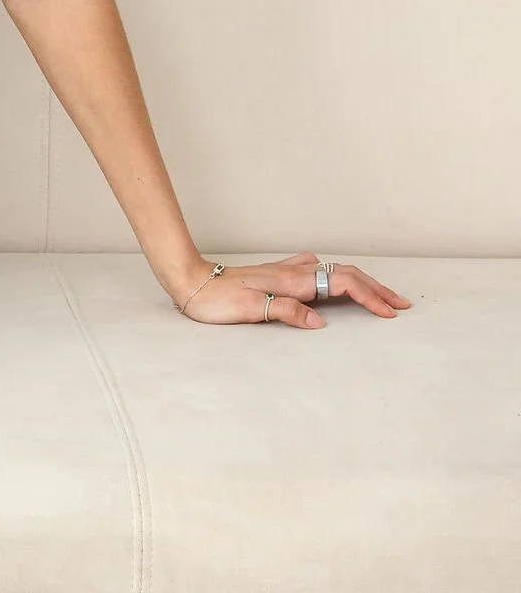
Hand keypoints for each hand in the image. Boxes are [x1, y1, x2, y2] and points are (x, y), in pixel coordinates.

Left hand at [177, 254, 410, 328]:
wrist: (192, 282)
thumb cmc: (217, 300)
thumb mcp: (250, 309)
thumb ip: (285, 312)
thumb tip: (319, 322)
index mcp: (293, 280)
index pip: (342, 284)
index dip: (369, 297)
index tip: (390, 313)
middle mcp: (294, 271)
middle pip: (345, 274)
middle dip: (375, 289)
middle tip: (400, 304)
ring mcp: (287, 271)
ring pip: (334, 271)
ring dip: (361, 282)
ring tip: (380, 295)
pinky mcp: (278, 274)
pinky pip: (318, 271)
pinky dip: (338, 277)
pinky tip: (335, 279)